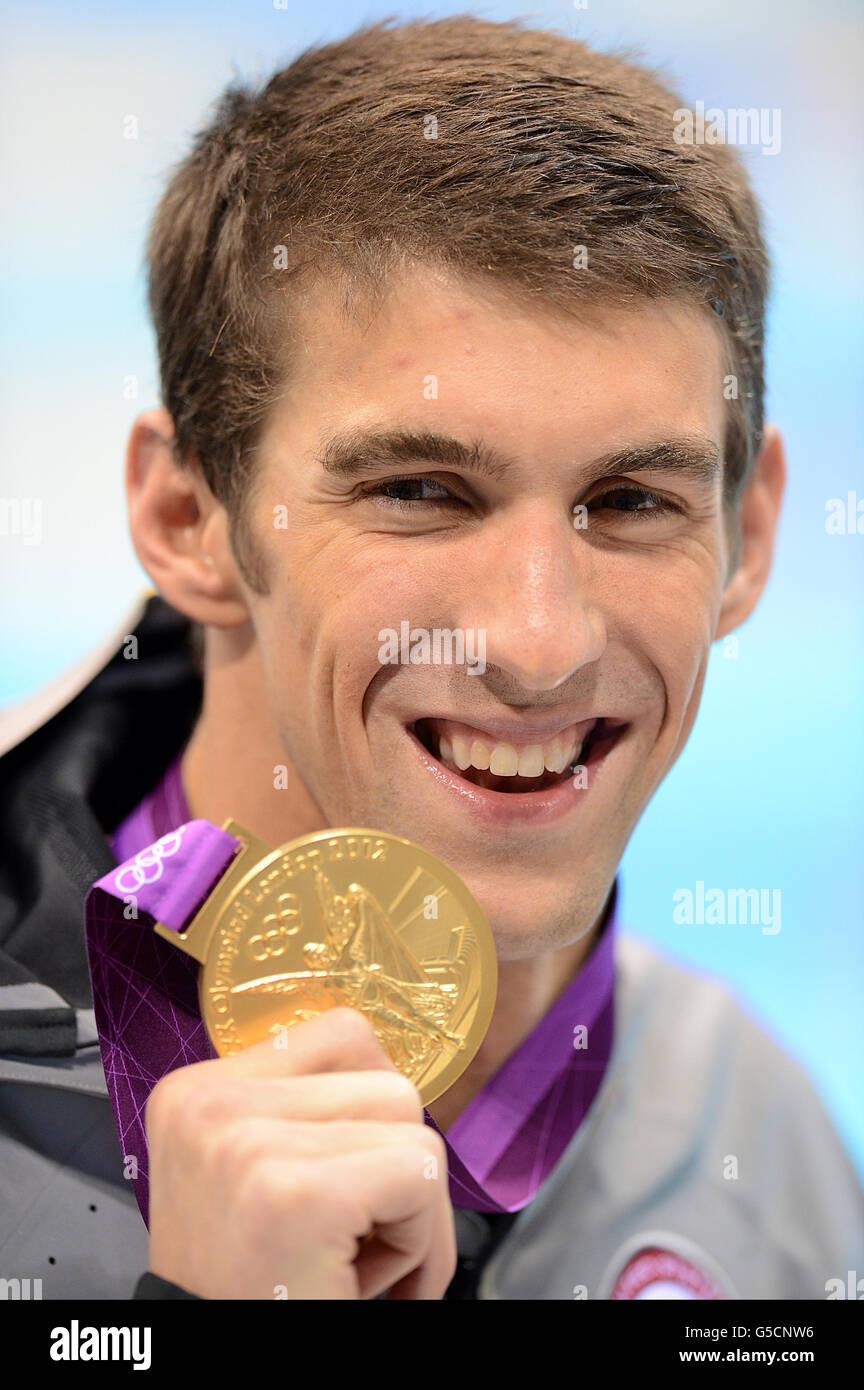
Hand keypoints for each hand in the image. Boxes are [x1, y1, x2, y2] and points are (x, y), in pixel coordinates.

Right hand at [144, 1007, 456, 1298]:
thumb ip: (306, 1113)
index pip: (344, 1035)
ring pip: (411, 1120)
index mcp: (197, 1090)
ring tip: (352, 1260)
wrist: (215, 1363)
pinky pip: (421, 1173)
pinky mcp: (295, 1192)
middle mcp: (211, 1101)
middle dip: (396, 1165)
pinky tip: (364, 1282)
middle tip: (350, 1241)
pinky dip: (423, 1241)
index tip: (346, 1185)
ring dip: (410, 1205)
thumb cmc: (251, 1288)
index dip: (374, 1113)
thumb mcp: (253, 1173)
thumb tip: (395, 1075)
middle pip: (386, 1078)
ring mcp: (248, 1141)